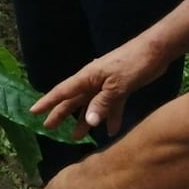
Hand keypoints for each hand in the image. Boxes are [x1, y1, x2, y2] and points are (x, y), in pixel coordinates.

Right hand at [30, 36, 170, 139]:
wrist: (155, 51)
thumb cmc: (132, 64)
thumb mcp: (117, 85)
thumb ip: (102, 103)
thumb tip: (87, 121)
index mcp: (87, 77)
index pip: (62, 91)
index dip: (47, 102)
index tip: (33, 112)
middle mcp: (93, 81)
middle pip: (73, 100)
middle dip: (61, 113)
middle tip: (49, 128)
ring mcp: (106, 85)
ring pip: (90, 105)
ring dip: (84, 120)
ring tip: (76, 137)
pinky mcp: (120, 88)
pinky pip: (111, 106)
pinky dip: (110, 117)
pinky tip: (111, 130)